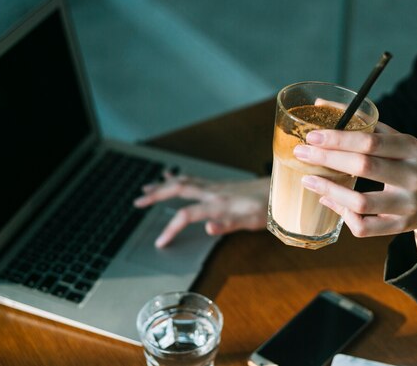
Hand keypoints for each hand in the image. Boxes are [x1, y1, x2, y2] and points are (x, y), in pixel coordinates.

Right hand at [133, 173, 269, 247]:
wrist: (279, 191)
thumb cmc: (266, 209)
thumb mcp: (249, 222)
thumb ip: (227, 225)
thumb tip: (207, 228)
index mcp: (217, 203)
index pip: (186, 215)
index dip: (170, 228)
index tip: (159, 242)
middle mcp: (212, 192)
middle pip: (177, 190)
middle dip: (156, 196)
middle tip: (137, 202)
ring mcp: (214, 186)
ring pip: (183, 181)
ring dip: (163, 185)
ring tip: (147, 187)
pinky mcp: (218, 185)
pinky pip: (192, 179)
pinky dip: (177, 177)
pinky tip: (171, 175)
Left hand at [293, 122, 416, 257]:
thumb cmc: (411, 163)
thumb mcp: (398, 139)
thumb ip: (363, 122)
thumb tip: (320, 103)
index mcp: (411, 148)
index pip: (370, 142)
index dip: (338, 139)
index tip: (312, 136)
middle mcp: (412, 177)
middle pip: (363, 167)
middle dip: (327, 159)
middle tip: (301, 153)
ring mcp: (407, 205)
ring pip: (361, 202)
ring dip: (329, 189)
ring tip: (308, 179)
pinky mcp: (399, 227)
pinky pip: (364, 226)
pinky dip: (341, 213)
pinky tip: (329, 200)